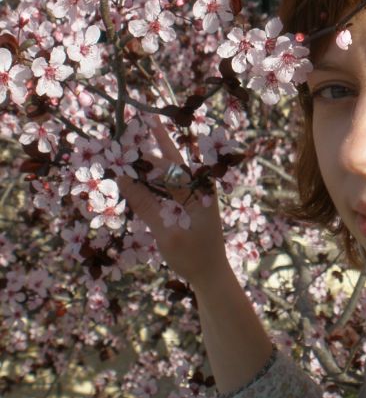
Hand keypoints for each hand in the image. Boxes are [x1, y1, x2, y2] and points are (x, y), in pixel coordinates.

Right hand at [117, 120, 229, 285]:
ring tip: (133, 142)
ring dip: (152, 161)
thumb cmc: (193, 258)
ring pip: (170, 172)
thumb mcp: (167, 233)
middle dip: (154, 144)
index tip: (130, 136)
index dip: (149, 151)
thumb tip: (123, 179)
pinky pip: (169, 186)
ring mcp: (195, 196)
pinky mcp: (189, 205)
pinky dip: (153, 179)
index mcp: (200, 192)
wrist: (212, 275)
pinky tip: (138, 173)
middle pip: (172, 161)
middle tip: (137, 122)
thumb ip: (146, 206)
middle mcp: (200, 188)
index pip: (170, 165)